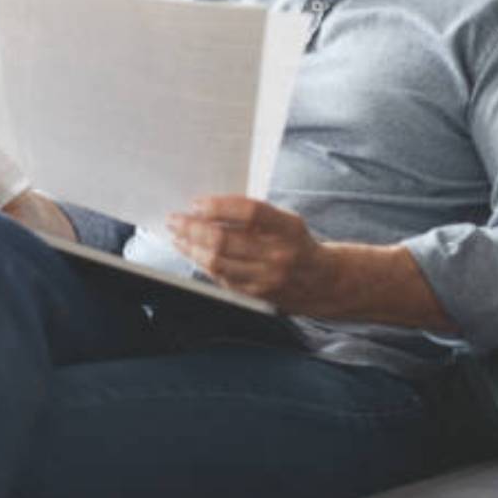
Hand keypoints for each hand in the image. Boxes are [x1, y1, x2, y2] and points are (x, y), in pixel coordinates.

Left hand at [167, 195, 339, 314]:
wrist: (323, 282)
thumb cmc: (297, 242)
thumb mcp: (286, 221)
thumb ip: (255, 215)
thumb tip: (209, 207)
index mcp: (288, 228)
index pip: (251, 213)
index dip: (220, 206)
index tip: (196, 202)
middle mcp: (278, 255)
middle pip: (226, 241)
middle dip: (193, 229)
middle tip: (175, 219)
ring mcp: (266, 279)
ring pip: (218, 263)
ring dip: (191, 248)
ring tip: (177, 236)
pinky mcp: (256, 295)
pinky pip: (221, 278)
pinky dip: (202, 263)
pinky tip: (192, 252)